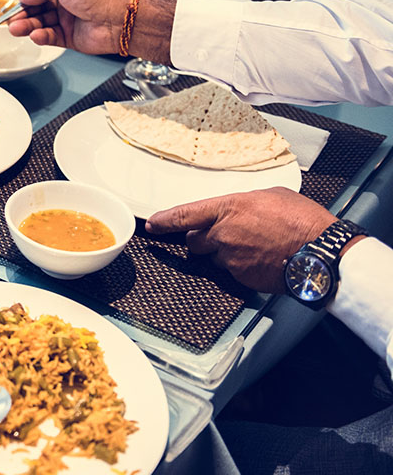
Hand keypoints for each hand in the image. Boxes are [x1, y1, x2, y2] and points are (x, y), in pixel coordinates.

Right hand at [7, 0, 129, 53]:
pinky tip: (35, 35)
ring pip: (40, 21)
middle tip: (11, 17)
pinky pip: (49, 36)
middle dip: (23, 10)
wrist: (118, 21)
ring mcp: (67, 17)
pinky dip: (41, 36)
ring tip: (16, 29)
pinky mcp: (68, 35)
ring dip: (27, 25)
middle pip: (37, 4)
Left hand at [145, 188, 336, 292]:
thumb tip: (236, 210)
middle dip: (204, 239)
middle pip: (195, 241)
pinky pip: (232, 271)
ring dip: (226, 252)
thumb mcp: (270, 196)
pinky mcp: (241, 277)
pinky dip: (242, 266)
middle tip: (229, 234)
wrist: (322, 253)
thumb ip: (243, 203)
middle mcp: (223, 234)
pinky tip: (262, 258)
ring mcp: (231, 258)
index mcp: (228, 208)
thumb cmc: (303, 221)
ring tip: (255, 246)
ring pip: (215, 257)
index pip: (185, 215)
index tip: (153, 224)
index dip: (165, 221)